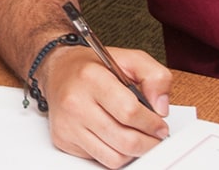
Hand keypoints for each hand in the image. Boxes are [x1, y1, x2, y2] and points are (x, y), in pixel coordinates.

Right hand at [39, 43, 172, 167]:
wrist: (57, 70)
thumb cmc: (92, 67)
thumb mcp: (129, 58)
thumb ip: (155, 76)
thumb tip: (161, 107)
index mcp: (91, 77)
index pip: (130, 112)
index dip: (152, 123)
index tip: (159, 125)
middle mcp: (75, 101)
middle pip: (125, 140)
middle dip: (149, 143)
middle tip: (154, 137)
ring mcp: (67, 123)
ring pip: (115, 157)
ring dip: (134, 152)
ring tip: (137, 137)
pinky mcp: (63, 139)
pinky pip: (102, 160)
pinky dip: (116, 154)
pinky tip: (117, 139)